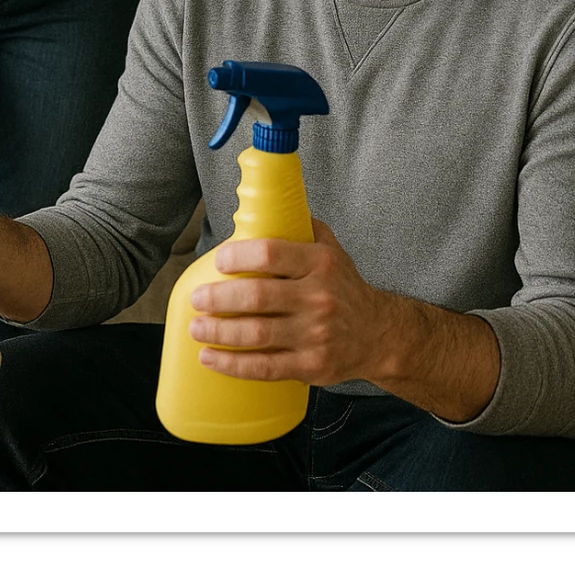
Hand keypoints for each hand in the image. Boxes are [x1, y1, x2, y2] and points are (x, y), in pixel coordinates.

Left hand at [187, 218, 389, 387]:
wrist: (378, 334)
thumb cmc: (343, 286)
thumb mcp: (331, 248)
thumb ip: (300, 227)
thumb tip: (260, 208)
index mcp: (320, 263)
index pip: (272, 254)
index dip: (239, 256)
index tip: (218, 260)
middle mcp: (319, 298)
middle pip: (258, 297)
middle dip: (219, 298)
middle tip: (196, 298)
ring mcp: (315, 335)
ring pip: (257, 335)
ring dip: (219, 332)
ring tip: (196, 327)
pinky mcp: (311, 366)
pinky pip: (264, 368)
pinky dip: (232, 365)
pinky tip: (210, 357)